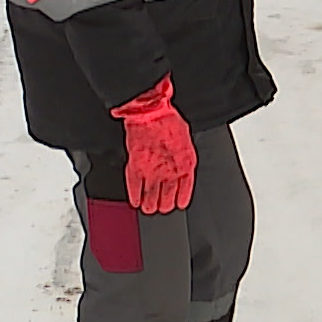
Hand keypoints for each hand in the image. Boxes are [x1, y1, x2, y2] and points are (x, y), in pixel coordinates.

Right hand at [110, 76, 196, 213]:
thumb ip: (183, 155)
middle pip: (167, 198)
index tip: (178, 204)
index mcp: (186, 164)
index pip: (185, 191)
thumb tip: (182, 163)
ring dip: (150, 205)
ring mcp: (152, 172)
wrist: (150, 112)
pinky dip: (134, 197)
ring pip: (151, 198)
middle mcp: (170, 171)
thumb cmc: (168, 120)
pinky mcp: (136, 168)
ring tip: (149, 209)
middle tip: (161, 208)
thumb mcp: (186, 139)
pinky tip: (135, 201)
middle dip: (164, 206)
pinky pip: (135, 188)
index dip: (181, 200)